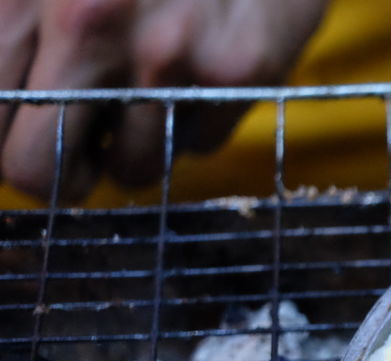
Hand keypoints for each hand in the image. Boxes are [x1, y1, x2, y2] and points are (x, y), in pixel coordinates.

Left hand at [0, 0, 328, 200]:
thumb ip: (20, 32)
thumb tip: (8, 113)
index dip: (6, 137)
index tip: (31, 130)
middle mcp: (84, 26)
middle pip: (33, 168)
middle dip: (59, 169)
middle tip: (84, 147)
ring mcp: (164, 57)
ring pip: (130, 169)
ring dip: (140, 143)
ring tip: (156, 87)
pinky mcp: (233, 76)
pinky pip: (198, 144)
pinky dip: (199, 120)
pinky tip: (203, 69)